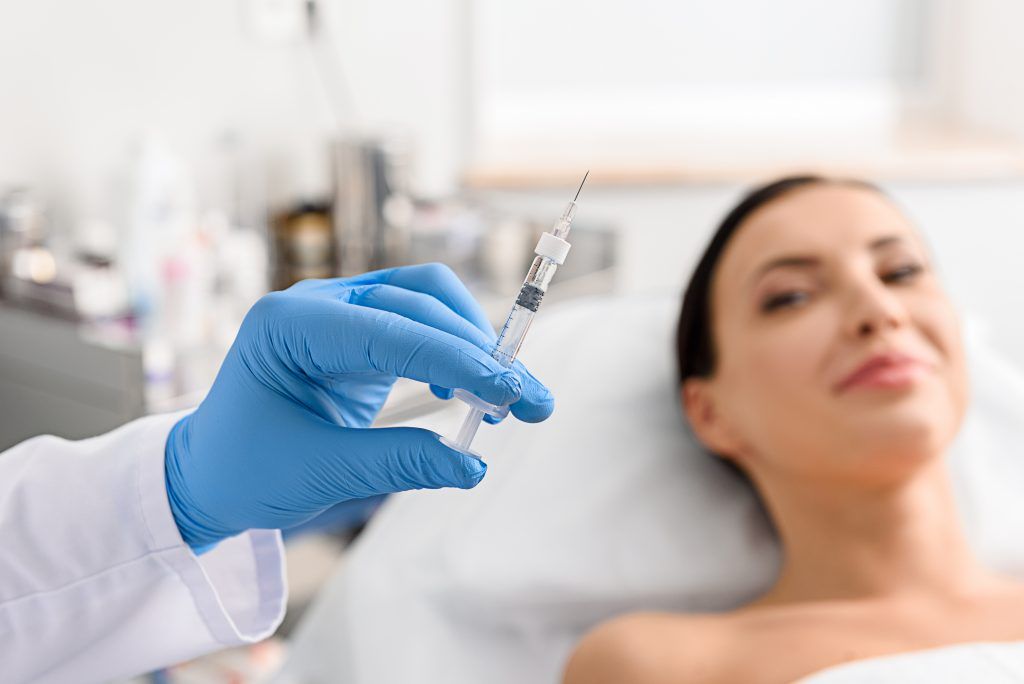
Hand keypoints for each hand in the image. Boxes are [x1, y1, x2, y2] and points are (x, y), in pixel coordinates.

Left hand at [164, 263, 553, 548]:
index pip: (390, 330)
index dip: (457, 360)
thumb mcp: (318, 473)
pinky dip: (453, 350)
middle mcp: (315, 304)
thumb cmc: (245, 470)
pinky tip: (467, 391)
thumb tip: (474, 467)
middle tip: (531, 403)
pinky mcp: (359, 329)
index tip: (510, 392)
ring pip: (427, 299)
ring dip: (474, 343)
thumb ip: (398, 463)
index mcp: (287, 326)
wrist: (208, 471)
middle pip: (419, 302)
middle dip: (480, 353)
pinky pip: (420, 321)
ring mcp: (339, 310)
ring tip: (508, 397)